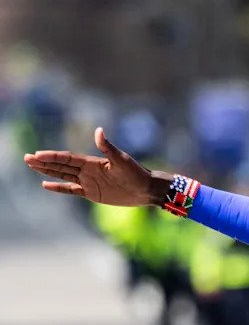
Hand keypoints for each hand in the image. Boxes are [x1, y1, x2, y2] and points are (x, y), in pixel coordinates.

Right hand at [23, 127, 167, 206]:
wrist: (146, 189)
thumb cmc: (137, 173)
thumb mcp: (122, 160)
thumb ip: (108, 147)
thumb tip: (98, 130)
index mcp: (92, 162)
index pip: (67, 158)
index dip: (52, 156)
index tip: (37, 154)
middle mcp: (87, 171)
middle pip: (61, 165)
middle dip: (44, 162)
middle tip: (26, 158)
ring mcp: (88, 182)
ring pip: (63, 175)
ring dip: (47, 171)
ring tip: (31, 166)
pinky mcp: (92, 193)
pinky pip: (71, 190)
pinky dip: (59, 188)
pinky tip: (45, 185)